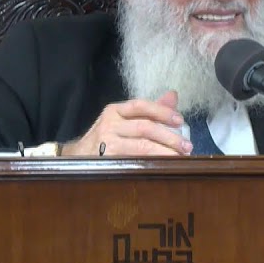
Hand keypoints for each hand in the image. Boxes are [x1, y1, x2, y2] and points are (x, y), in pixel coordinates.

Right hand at [61, 90, 191, 156]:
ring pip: (142, 146)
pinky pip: (134, 161)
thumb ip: (149, 110)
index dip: (162, 112)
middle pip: (145, 127)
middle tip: (187, 146)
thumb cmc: (105, 139)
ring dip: (165, 151)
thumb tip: (173, 96)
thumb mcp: (123, 121)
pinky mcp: (107, 161)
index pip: (141, 105)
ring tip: (180, 157)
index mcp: (115, 111)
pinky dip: (152, 163)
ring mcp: (107, 143)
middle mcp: (109, 123)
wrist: (76, 158)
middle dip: (169, 136)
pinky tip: (163, 166)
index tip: (180, 120)